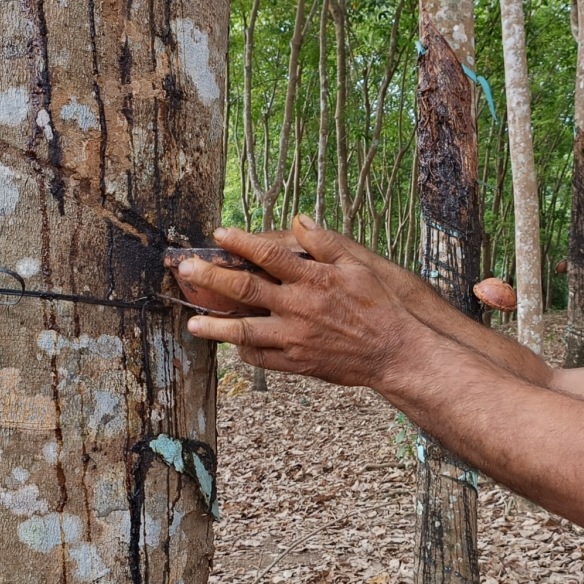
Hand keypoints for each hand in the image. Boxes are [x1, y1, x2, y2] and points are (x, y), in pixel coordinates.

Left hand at [180, 216, 423, 388]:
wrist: (395, 352)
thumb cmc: (380, 307)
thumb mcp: (358, 266)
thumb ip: (325, 243)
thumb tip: (300, 220)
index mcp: (312, 279)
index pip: (268, 255)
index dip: (241, 242)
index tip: (220, 234)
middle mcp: (298, 307)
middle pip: (244, 289)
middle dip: (211, 278)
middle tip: (187, 270)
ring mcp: (295, 338)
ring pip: (244, 330)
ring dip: (215, 325)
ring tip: (192, 322)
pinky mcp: (298, 363)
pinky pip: (263, 358)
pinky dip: (245, 351)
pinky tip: (234, 346)